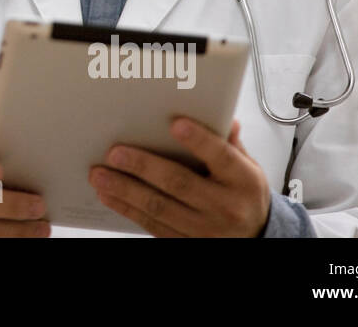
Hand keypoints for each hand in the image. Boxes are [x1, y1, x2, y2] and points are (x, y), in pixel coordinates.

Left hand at [87, 117, 270, 236]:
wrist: (257, 236)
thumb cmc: (245, 194)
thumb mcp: (248, 166)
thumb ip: (229, 141)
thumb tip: (222, 115)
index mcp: (242, 181)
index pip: (221, 157)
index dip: (199, 140)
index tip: (175, 123)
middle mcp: (224, 206)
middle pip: (180, 183)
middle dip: (143, 167)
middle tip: (115, 153)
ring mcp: (205, 228)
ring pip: (160, 207)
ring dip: (125, 190)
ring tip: (100, 175)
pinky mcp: (187, 242)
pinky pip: (153, 225)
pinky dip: (128, 210)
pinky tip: (109, 196)